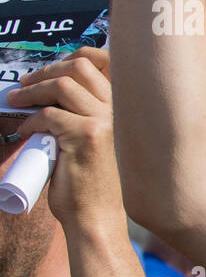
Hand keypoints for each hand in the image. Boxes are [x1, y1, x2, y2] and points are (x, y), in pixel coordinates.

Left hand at [4, 49, 120, 230]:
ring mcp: (104, 122)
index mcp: (119, 110)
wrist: (96, 216)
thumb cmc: (89, 183)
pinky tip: (24, 132)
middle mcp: (116, 111)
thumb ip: (78, 115)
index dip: (69, 60)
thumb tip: (45, 95)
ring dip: (31, 92)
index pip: (99, 65)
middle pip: (78, 69)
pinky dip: (30, 120)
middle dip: (44, 72)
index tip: (43, 73)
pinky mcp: (87, 136)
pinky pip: (49, 115)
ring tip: (15, 102)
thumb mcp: (89, 141)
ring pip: (62, 86)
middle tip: (22, 86)